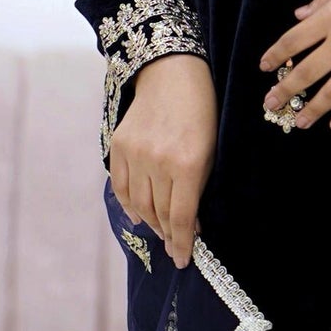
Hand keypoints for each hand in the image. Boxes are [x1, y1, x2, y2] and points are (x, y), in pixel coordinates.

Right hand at [109, 54, 215, 266]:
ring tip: (160, 233)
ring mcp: (134, 153)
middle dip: (168, 235)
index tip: (183, 259)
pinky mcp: (119, 145)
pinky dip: (127, 205)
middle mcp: (157, 161)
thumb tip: (188, 224)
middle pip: (158, 213)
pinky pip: (120, 186)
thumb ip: (198, 187)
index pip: (180, 217)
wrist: (172, 72)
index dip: (182, 242)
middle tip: (174, 249)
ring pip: (138, 203)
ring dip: (150, 222)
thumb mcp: (211, 150)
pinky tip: (137, 215)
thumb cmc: (202, 112)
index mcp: (187, 164)